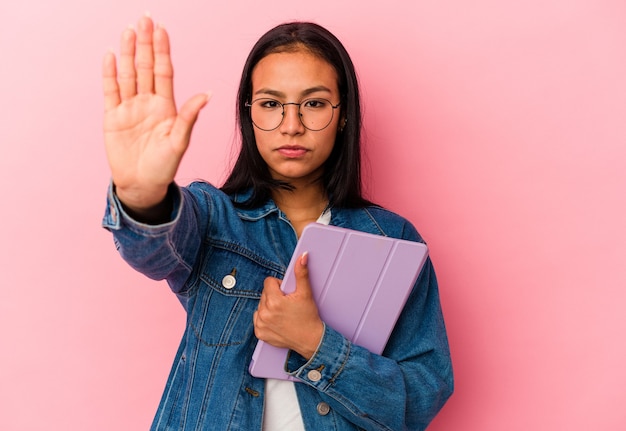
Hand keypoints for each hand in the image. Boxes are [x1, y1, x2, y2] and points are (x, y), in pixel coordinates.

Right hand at [102, 14, 209, 211]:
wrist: (142, 184)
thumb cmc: (164, 166)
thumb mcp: (179, 142)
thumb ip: (189, 117)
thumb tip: (207, 94)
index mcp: (166, 106)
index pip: (164, 72)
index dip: (163, 51)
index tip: (162, 29)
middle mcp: (148, 102)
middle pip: (146, 67)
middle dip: (146, 43)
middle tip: (144, 18)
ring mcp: (129, 107)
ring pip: (128, 74)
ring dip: (128, 53)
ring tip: (128, 31)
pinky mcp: (113, 116)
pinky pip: (111, 91)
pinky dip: (110, 74)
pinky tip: (110, 56)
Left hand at [253, 252, 323, 359]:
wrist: (310, 340)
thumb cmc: (309, 317)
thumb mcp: (306, 293)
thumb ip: (301, 273)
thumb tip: (302, 256)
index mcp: (274, 301)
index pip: (269, 282)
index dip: (279, 285)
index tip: (287, 293)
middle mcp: (265, 313)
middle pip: (264, 294)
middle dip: (274, 296)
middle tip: (287, 304)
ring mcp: (261, 324)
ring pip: (260, 305)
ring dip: (269, 306)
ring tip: (282, 313)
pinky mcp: (260, 333)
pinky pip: (258, 318)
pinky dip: (265, 318)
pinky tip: (277, 320)